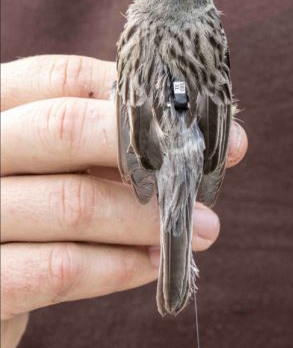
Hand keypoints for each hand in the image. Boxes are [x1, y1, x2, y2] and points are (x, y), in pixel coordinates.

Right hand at [0, 55, 247, 347]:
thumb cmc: (31, 211)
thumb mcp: (57, 164)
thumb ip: (109, 147)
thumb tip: (206, 141)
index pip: (64, 78)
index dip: (135, 96)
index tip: (194, 121)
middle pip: (62, 127)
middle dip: (145, 151)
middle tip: (200, 176)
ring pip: (72, 203)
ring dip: (147, 219)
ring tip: (201, 229)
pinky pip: (58, 269)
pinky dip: (118, 266)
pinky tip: (153, 263)